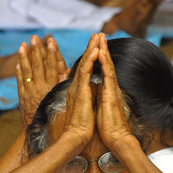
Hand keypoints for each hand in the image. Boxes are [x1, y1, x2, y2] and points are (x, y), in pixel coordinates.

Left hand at [16, 35, 68, 126]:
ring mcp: (30, 91)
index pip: (52, 65)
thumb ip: (63, 84)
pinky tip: (17, 64)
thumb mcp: (63, 99)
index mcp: (52, 86)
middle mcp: (40, 87)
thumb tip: (68, 70)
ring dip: (25, 57)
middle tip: (34, 37)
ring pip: (27, 71)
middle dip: (36, 50)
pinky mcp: (22, 97)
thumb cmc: (56, 118)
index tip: (50, 40)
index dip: (51, 52)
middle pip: (38, 65)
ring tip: (22, 45)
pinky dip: (18, 72)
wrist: (40, 133)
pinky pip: (19, 82)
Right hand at [62, 33, 99, 149]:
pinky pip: (85, 72)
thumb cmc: (82, 128)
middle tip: (96, 34)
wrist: (76, 138)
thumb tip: (92, 92)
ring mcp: (77, 88)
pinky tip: (95, 50)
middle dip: (90, 47)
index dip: (89, 57)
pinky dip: (90, 60)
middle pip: (83, 63)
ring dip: (91, 48)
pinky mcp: (80, 91)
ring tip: (97, 36)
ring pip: (84, 63)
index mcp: (78, 91)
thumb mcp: (86, 109)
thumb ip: (87, 98)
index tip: (95, 46)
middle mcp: (76, 87)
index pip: (84, 70)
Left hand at [96, 33, 132, 149]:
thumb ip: (100, 97)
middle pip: (107, 64)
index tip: (96, 45)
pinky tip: (101, 53)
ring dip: (104, 50)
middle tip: (100, 34)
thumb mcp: (101, 108)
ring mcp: (112, 90)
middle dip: (103, 48)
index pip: (103, 70)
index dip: (100, 56)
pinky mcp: (111, 94)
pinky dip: (105, 63)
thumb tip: (96, 90)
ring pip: (109, 66)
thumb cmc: (108, 128)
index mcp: (107, 91)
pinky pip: (108, 75)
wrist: (117, 139)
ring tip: (100, 37)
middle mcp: (111, 87)